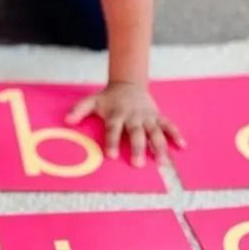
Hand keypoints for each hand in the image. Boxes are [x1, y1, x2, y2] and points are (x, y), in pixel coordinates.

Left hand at [65, 82, 185, 167]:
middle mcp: (133, 116)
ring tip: (162, 162)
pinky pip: (168, 125)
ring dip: (159, 146)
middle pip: (136, 133)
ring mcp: (147, 116)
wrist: (128, 84)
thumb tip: (66, 121)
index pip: (113, 129)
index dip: (111, 141)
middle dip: (138, 148)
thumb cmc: (108, 98)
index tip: (111, 156)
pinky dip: (176, 134)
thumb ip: (79, 110)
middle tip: (138, 165)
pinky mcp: (157, 116)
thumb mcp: (92, 101)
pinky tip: (182, 146)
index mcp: (116, 114)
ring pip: (155, 131)